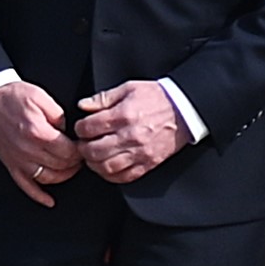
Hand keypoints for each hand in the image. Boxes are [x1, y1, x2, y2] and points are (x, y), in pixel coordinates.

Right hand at [0, 78, 78, 204]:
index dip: (80, 150)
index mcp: (38, 132)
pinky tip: (49, 201)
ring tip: (69, 168)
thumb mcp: (42, 98)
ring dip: (63, 176)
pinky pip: (25, 185)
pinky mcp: (10, 163)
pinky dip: (38, 196)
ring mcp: (18, 159)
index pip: (69, 152)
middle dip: (75, 162)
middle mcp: (28, 149)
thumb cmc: (11, 96)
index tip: (83, 146)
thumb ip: (61, 116)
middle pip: (61, 166)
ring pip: (48, 178)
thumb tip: (70, 131)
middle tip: (79, 155)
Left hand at [74, 79, 188, 184]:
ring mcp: (141, 152)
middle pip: (93, 150)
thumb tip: (83, 106)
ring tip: (93, 156)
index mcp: (123, 116)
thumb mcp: (128, 88)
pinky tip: (107, 167)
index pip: (87, 128)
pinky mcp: (149, 163)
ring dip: (94, 163)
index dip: (79, 129)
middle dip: (83, 148)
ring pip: (107, 167)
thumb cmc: (157, 98)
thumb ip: (103, 98)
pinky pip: (125, 177)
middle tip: (84, 144)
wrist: (185, 109)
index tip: (82, 128)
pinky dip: (112, 175)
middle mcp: (131, 136)